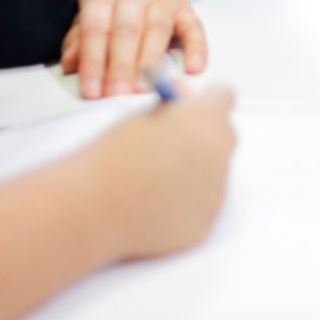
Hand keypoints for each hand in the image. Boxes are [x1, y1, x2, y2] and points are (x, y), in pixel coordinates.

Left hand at [60, 0, 207, 98]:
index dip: (93, 61)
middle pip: (127, 30)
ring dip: (150, 61)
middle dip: (121, 65)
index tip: (91, 92)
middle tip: (117, 95)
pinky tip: (194, 69)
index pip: (96, 28)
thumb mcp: (90, 6)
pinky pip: (194, 27)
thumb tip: (70, 67)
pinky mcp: (185, 7)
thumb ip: (79, 36)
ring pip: (157, 29)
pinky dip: (197, 47)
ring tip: (144, 90)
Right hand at [91, 86, 235, 259]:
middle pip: (225, 135)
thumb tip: (184, 98)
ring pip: (216, 173)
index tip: (192, 109)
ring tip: (154, 179)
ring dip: (196, 171)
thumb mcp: (140, 117)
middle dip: (204, 136)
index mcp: (204, 118)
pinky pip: (204, 205)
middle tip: (173, 143)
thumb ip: (171, 105)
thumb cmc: (111, 159)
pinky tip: (156, 204)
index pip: (224, 97)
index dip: (206, 102)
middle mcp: (219, 152)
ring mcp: (216, 191)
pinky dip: (188, 202)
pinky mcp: (206, 222)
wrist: (94, 209)